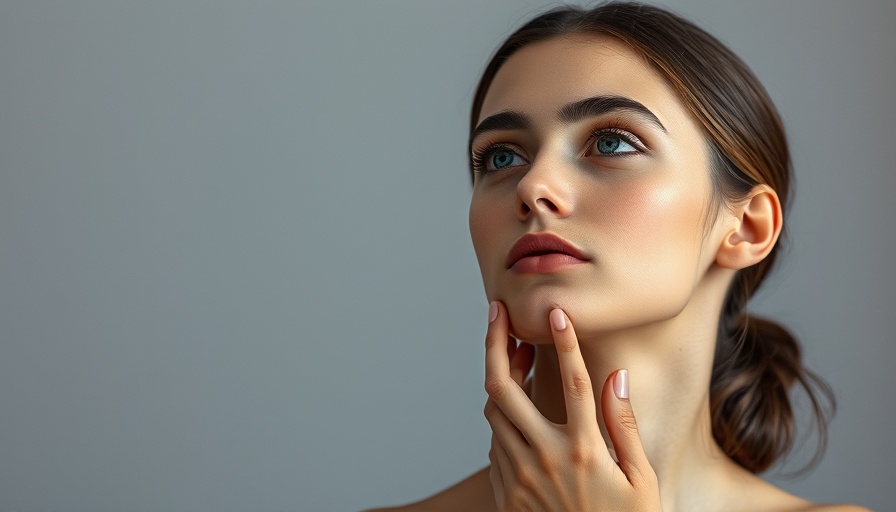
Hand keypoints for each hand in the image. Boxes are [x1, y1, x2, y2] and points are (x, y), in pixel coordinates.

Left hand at [483, 301, 661, 510]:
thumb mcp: (640, 480)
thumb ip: (623, 425)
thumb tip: (615, 376)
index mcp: (585, 451)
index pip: (572, 382)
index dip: (565, 341)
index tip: (557, 310)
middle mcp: (545, 459)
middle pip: (503, 387)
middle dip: (495, 342)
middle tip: (497, 313)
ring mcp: (520, 476)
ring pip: (493, 411)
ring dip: (500, 378)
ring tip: (518, 355)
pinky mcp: (506, 492)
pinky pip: (494, 442)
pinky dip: (503, 416)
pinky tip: (521, 406)